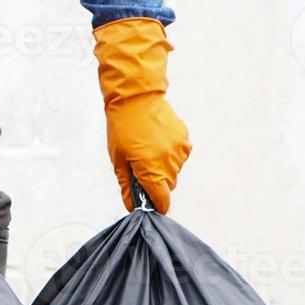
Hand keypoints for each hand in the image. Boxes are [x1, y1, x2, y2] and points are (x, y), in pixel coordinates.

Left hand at [94, 18, 191, 213]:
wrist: (136, 98)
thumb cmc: (122, 129)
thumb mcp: (118, 160)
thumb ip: (128, 186)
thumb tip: (132, 206)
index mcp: (152, 170)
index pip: (162, 201)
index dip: (156, 205)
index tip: (149, 203)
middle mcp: (170, 163)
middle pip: (168, 186)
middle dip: (156, 183)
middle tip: (140, 167)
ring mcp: (180, 151)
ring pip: (174, 171)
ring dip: (163, 167)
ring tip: (147, 149)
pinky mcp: (185, 139)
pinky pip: (179, 155)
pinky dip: (170, 154)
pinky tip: (157, 141)